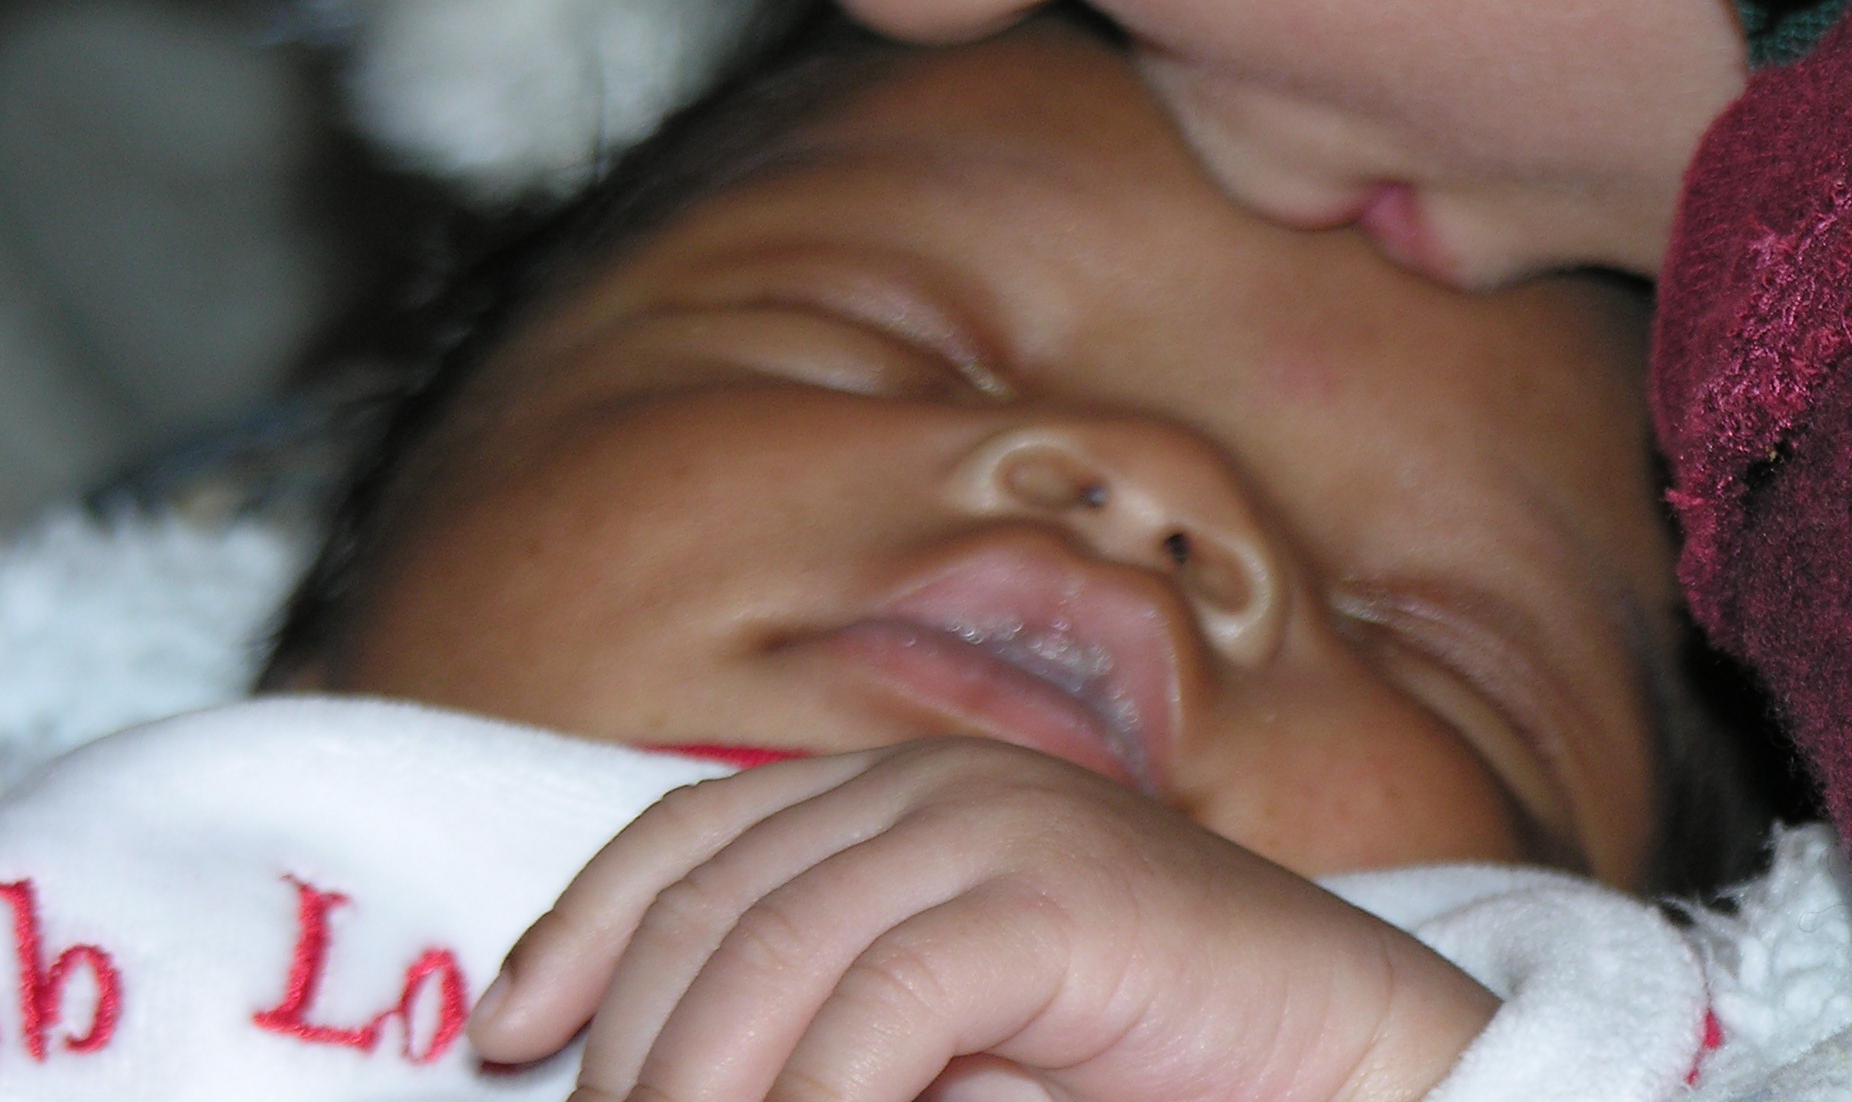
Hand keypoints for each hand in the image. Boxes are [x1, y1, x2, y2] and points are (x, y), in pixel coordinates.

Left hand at [468, 741, 1498, 1101]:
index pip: (692, 833)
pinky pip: (885, 1004)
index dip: (580, 925)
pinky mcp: (1062, 894)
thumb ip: (825, 1034)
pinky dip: (817, 1101)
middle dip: (634, 1056)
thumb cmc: (1142, 1059)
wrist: (1344, 1056)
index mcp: (901, 791)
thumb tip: (666, 1083)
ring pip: (771, 952)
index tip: (507, 1036)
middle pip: (709, 906)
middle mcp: (937, 782)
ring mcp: (1003, 823)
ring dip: (701, 1087)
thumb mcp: (946, 1037)